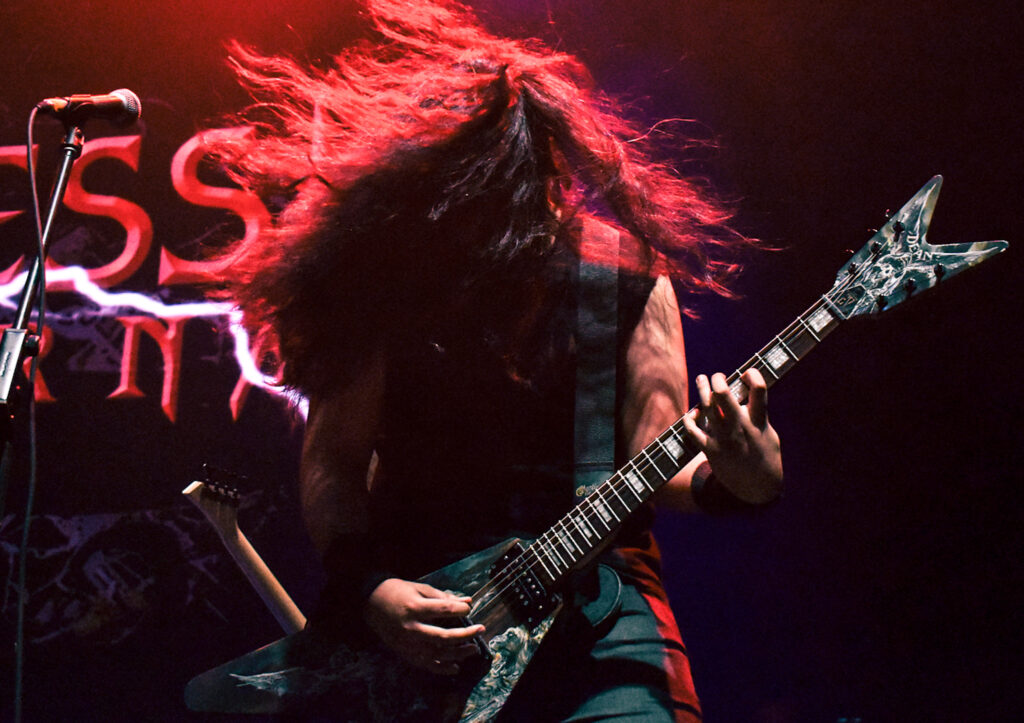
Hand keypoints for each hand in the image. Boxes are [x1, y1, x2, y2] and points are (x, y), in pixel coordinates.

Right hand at [363, 578, 484, 675]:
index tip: (469, 610)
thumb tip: (467, 602)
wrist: (371, 603)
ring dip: (458, 653)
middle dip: (465, 635)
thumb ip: (443, 597)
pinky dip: (441, 668)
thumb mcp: (420, 589)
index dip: (459, 610)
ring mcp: (407, 643)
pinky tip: (455, 667)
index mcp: (414, 608)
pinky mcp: (404, 652)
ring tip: (473, 648)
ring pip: (436, 653)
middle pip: (443, 637)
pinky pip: (425, 664)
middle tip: (480, 630)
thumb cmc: (398, 592)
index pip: (443, 610)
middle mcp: (411, 628)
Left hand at [682, 368, 782, 503]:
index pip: (759, 389)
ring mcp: (723, 438)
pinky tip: (692, 414)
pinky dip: (690, 418)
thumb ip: (756, 413)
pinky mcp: (710, 449)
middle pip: (723, 394)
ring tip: (702, 379)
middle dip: (718, 379)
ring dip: (702, 389)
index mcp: (758, 421)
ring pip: (706, 406)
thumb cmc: (764, 454)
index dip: (752, 374)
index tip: (746, 374)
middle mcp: (740, 427)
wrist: (757, 487)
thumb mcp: (767, 432)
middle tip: (718, 377)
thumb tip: (744, 393)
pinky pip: (692, 430)